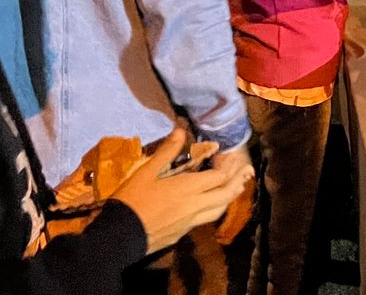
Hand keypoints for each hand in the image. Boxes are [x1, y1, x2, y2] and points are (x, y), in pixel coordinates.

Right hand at [112, 130, 251, 254]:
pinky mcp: (182, 233)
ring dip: (229, 196)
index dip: (227, 165)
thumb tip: (180, 130)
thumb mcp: (146, 171)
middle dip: (238, 180)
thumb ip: (166, 151)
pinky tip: (210, 204)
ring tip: (236, 186)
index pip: (219, 176)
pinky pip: (205, 219)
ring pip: (219, 209)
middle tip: (245, 170)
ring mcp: (190, 222)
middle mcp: (195, 205)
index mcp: (188, 188)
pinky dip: (215, 208)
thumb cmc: (133, 200)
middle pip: (226, 194)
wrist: (119, 236)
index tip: (228, 156)